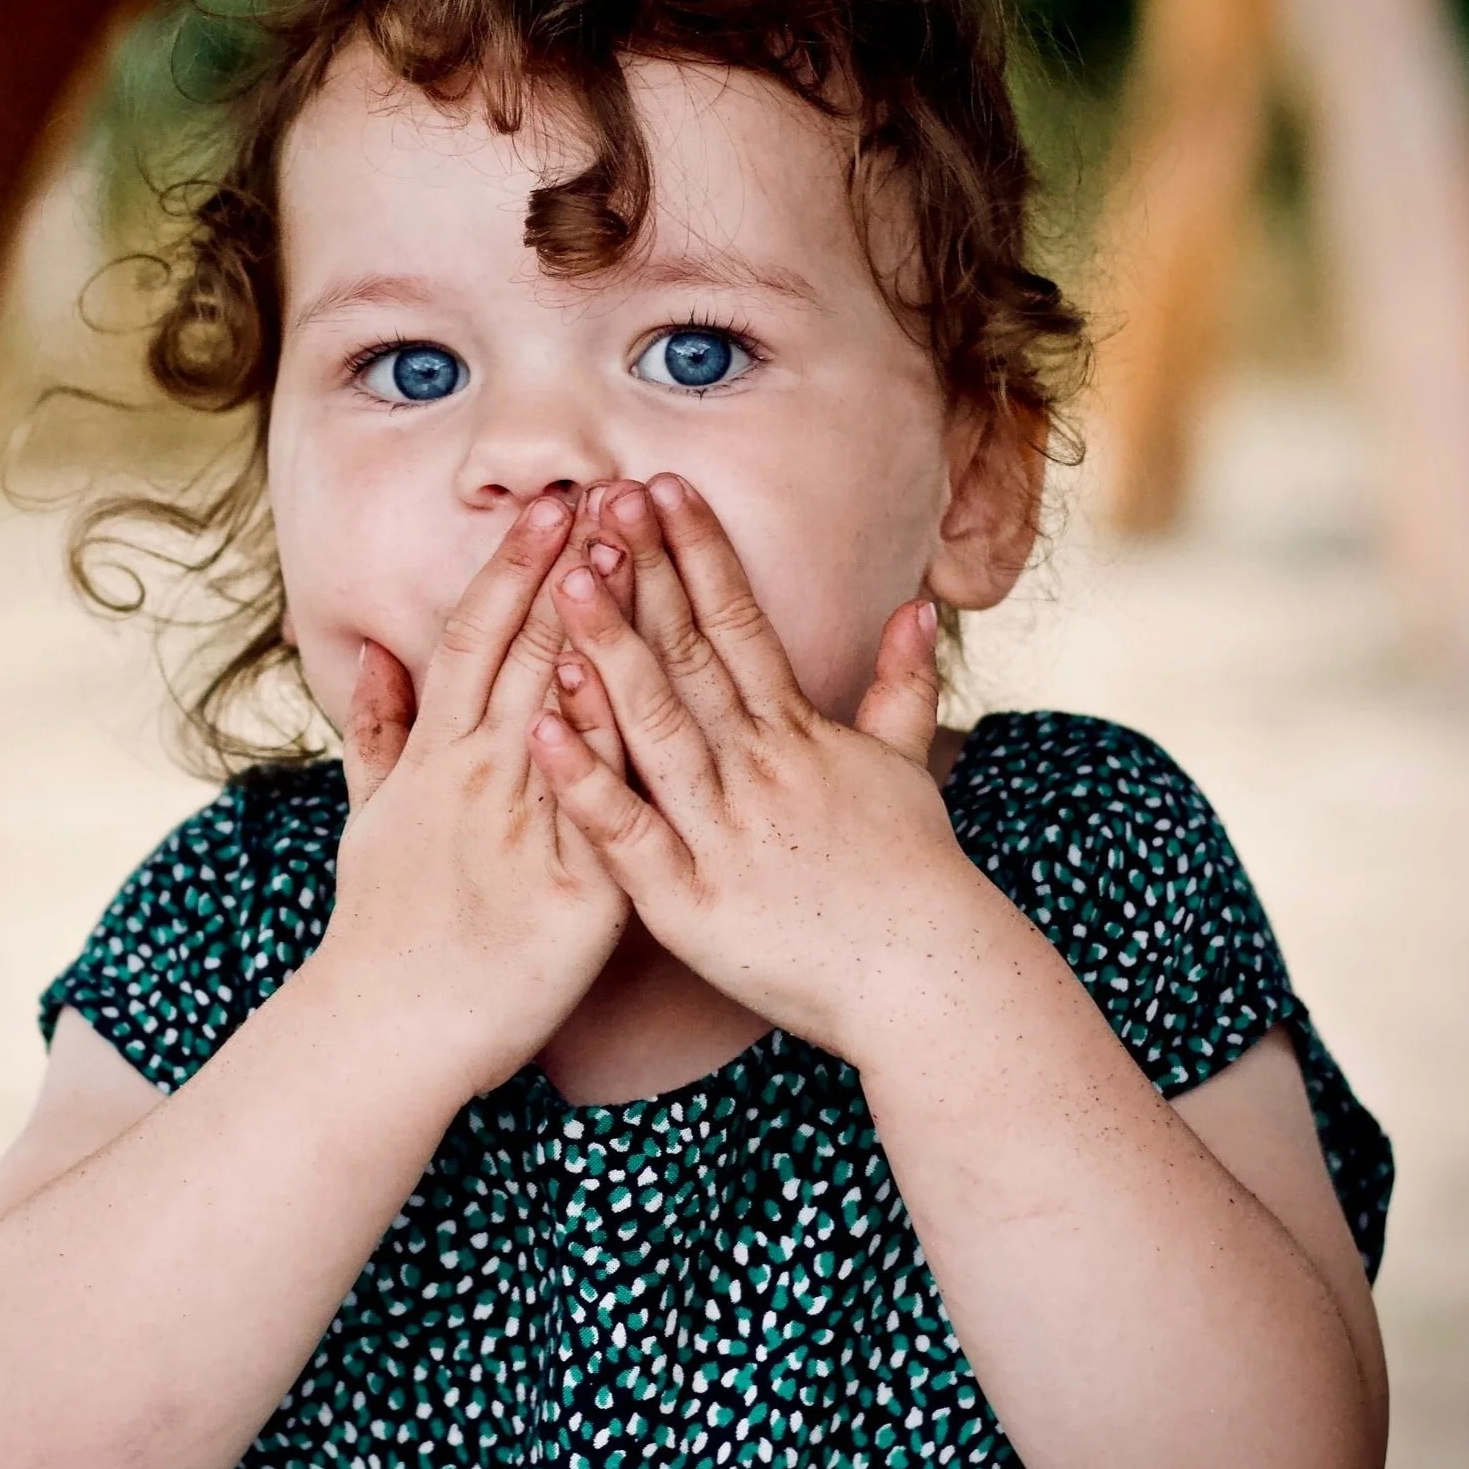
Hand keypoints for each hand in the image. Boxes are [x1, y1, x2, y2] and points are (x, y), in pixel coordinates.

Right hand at [323, 491, 631, 1095]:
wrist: (390, 1030)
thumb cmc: (384, 926)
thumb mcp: (367, 817)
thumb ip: (377, 731)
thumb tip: (373, 654)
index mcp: (437, 755)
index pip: (477, 637)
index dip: (512, 568)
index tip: (549, 505)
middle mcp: (477, 776)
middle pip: (530, 652)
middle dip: (571, 569)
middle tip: (611, 493)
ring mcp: (524, 828)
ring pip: (571, 708)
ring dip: (606, 627)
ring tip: (639, 555)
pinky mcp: (575, 891)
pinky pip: (610, 809)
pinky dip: (624, 747)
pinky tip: (655, 688)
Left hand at [526, 475, 996, 1062]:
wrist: (928, 984)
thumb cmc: (911, 878)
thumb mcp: (907, 768)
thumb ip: (900, 683)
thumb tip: (918, 604)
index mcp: (797, 734)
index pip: (739, 622)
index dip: (698, 552)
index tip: (660, 484)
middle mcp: (758, 769)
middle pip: (690, 656)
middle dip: (643, 574)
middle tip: (598, 498)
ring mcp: (721, 833)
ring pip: (654, 729)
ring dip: (606, 653)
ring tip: (563, 582)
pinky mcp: (689, 902)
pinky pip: (626, 833)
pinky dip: (585, 781)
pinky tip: (541, 729)